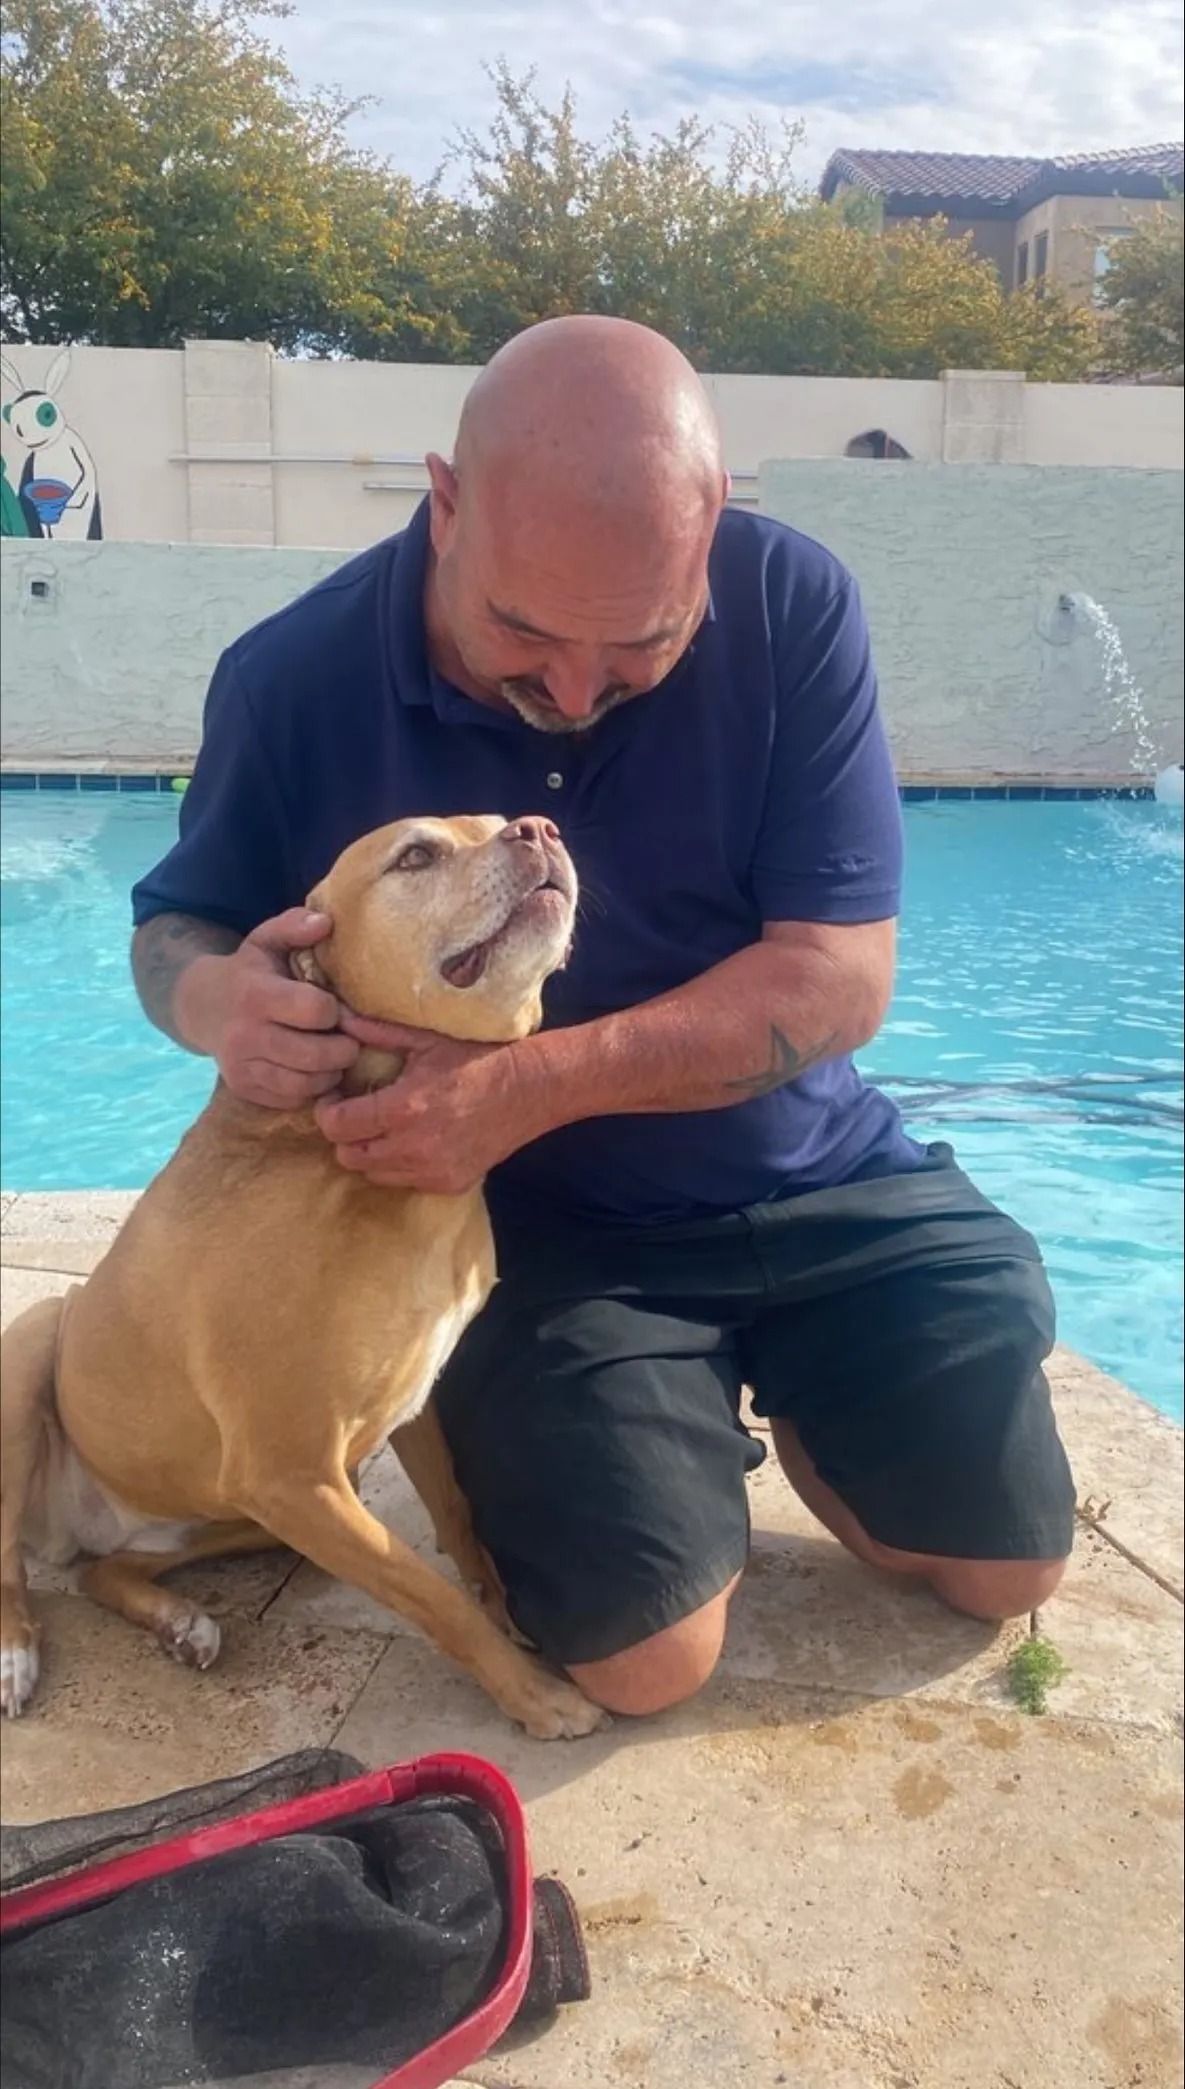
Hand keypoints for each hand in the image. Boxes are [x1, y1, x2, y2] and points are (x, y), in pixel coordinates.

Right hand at [177, 908, 358, 1108]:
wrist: (202, 1007)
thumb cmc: (248, 971)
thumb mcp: (265, 940)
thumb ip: (294, 926)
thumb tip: (326, 922)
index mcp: (256, 995)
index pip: (314, 1011)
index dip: (335, 1011)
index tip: (336, 1007)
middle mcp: (246, 1035)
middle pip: (316, 1055)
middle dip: (343, 1049)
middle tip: (349, 1040)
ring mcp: (242, 1067)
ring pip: (306, 1084)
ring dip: (331, 1072)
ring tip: (334, 1056)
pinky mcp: (244, 1089)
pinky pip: (292, 1100)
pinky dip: (311, 1089)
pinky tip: (313, 1070)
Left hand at [315, 1013, 550, 1192]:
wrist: (530, 1090)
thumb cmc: (476, 1058)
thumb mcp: (427, 1041)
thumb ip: (379, 1033)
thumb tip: (339, 1019)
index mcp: (404, 1108)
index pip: (337, 1126)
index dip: (327, 1112)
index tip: (333, 1098)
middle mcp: (414, 1147)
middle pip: (348, 1156)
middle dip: (345, 1134)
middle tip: (355, 1113)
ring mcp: (432, 1171)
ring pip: (372, 1173)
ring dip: (369, 1152)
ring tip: (383, 1127)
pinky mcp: (448, 1185)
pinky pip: (404, 1181)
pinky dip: (399, 1165)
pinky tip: (412, 1140)